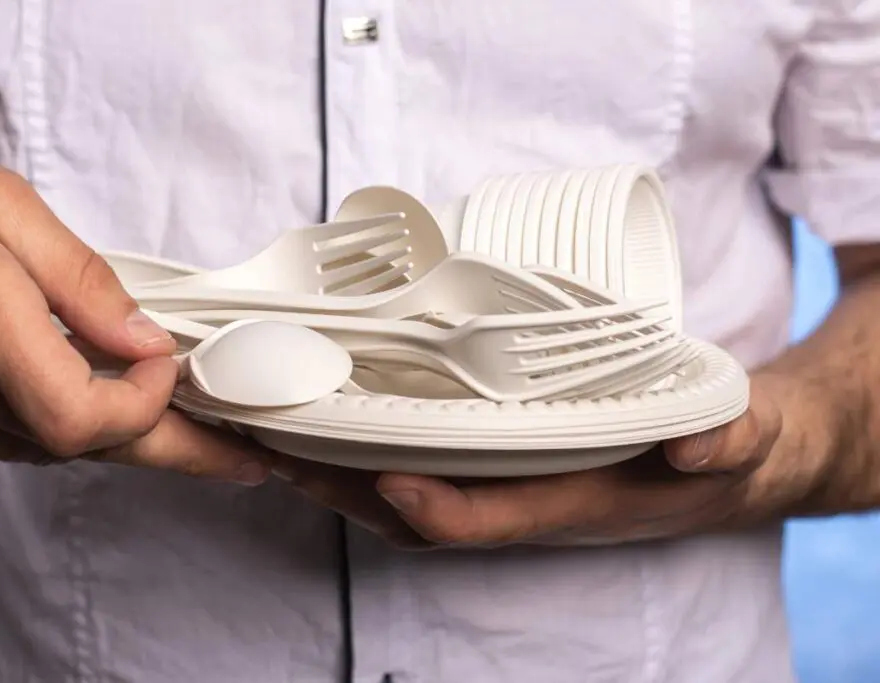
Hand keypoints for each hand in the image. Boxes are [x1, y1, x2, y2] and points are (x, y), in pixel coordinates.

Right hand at [0, 140, 267, 483]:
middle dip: (171, 446)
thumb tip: (143, 338)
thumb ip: (80, 277)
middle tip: (242, 459)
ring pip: (49, 450)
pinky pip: (9, 444)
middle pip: (82, 445)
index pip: (79, 415)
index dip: (145, 405)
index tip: (169, 365)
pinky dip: (54, 420)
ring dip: (111, 426)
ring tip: (162, 403)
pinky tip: (71, 386)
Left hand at [273, 373, 836, 547]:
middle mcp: (530, 500)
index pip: (496, 517)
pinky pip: (421, 470)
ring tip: (278, 434)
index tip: (385, 478)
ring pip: (407, 498)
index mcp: (578, 500)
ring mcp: (509, 485)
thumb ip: (734, 439)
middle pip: (420, 515)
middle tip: (281, 448)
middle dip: (349, 490)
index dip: (439, 509)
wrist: (724, 458)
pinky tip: (334, 422)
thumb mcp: (745, 436)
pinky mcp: (504, 462)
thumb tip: (704, 446)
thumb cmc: (723, 445)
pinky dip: (371, 454)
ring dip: (342, 475)